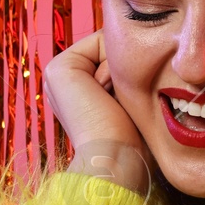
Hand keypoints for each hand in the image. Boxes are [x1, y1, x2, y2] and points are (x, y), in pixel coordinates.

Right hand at [43, 32, 152, 193]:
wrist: (115, 161)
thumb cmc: (131, 142)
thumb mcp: (131, 103)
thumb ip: (128, 76)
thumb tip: (148, 50)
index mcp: (77, 90)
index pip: (116, 59)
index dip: (132, 75)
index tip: (125, 108)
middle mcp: (64, 81)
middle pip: (112, 50)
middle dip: (126, 72)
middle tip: (118, 107)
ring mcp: (57, 73)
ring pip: (110, 46)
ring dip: (122, 72)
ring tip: (112, 104)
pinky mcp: (58, 68)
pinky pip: (102, 43)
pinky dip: (115, 67)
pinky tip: (105, 96)